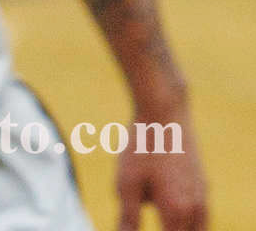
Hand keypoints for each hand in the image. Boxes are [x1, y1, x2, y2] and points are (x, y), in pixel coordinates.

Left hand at [117, 99, 207, 230]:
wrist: (164, 110)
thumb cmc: (142, 146)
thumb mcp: (126, 182)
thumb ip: (128, 217)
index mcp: (177, 213)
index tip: (138, 226)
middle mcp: (197, 209)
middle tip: (157, 220)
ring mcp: (203, 195)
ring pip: (197, 227)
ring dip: (180, 226)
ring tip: (160, 210)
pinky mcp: (203, 183)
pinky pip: (199, 212)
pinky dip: (186, 215)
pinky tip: (167, 197)